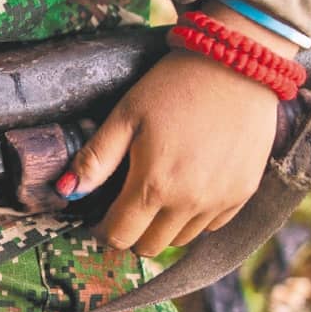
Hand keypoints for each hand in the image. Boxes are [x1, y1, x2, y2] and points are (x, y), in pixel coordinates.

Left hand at [59, 1, 299, 255]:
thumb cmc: (173, 87)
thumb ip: (95, 159)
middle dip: (133, 230)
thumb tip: (67, 191)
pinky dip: (197, 215)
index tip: (103, 213)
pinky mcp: (243, 192)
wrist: (237, 65)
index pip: (120, 236)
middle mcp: (188, 202)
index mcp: (153, 185)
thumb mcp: (125, 117)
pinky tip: (190, 186)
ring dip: (165, 225)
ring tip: (161, 190)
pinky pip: (213, 225)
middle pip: (149, 246)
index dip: (105, 228)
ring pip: (181, 239)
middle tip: (130, 202)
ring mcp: (220, 200)